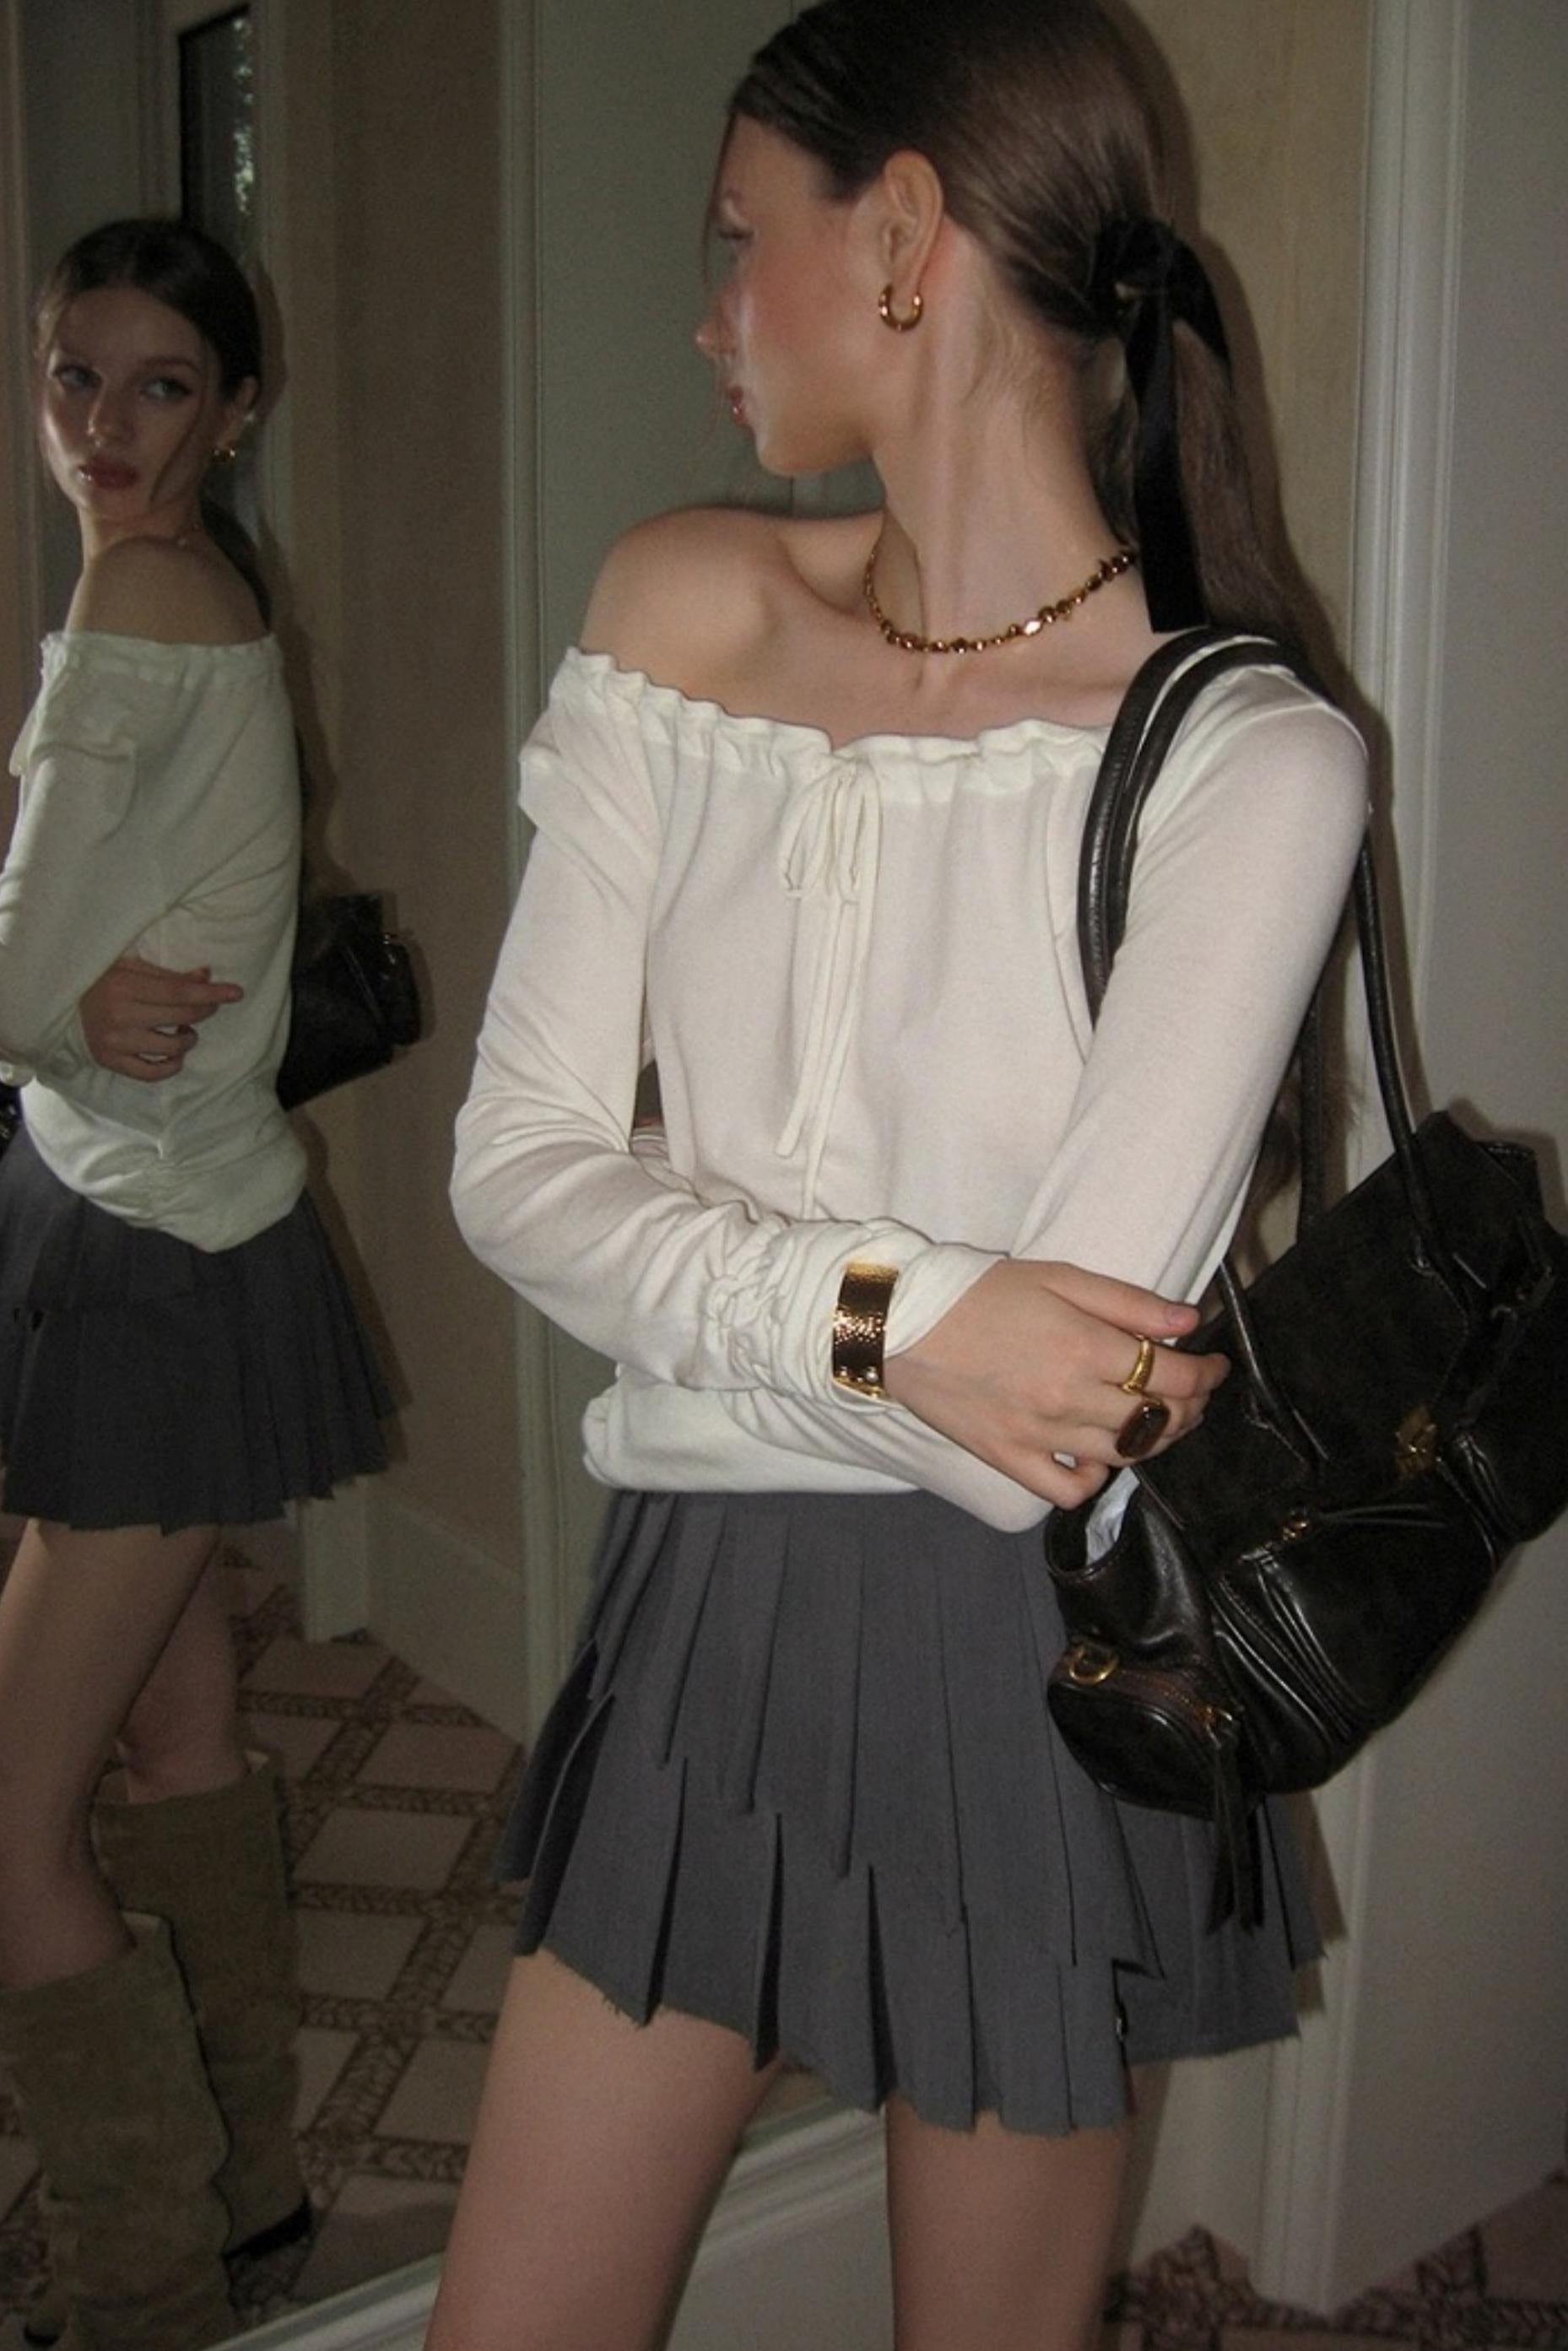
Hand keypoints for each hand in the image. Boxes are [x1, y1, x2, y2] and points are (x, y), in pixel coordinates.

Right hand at [79, 956, 243, 1080]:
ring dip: (188, 1040)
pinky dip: (171, 1066)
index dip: (211, 994)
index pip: (179, 993)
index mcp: (124, 985)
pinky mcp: (111, 1062)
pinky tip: (175, 1055)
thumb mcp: (132, 967)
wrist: (61, 1003)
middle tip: (207, 1007)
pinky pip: (152, 1073)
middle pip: (180, 1018)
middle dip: (203, 1012)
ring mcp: (115, 1042)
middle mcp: (119, 1015)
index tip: (236, 993)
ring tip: (184, 1030)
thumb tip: (207, 976)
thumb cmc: (102, 980)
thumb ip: (169, 975)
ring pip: (171, 1048)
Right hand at [883, 1259, 1228, 1508]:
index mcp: (1083, 1345)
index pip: (1173, 1375)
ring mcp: (1039, 1435)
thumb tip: (1188, 1322)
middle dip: (1191, 1407)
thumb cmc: (978, 1292)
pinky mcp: (1010, 1460)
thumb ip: (1127, 1302)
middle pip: (1158, 1419)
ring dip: (1155, 1439)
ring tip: (1156, 1418)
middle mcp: (1068, 1397)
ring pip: (1125, 1455)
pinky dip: (1096, 1476)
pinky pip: (1071, 1489)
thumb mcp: (1057, 1276)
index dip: (1206, 1373)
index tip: (1214, 1365)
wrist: (899, 1325)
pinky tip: (1097, 1453)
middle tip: (1193, 1393)